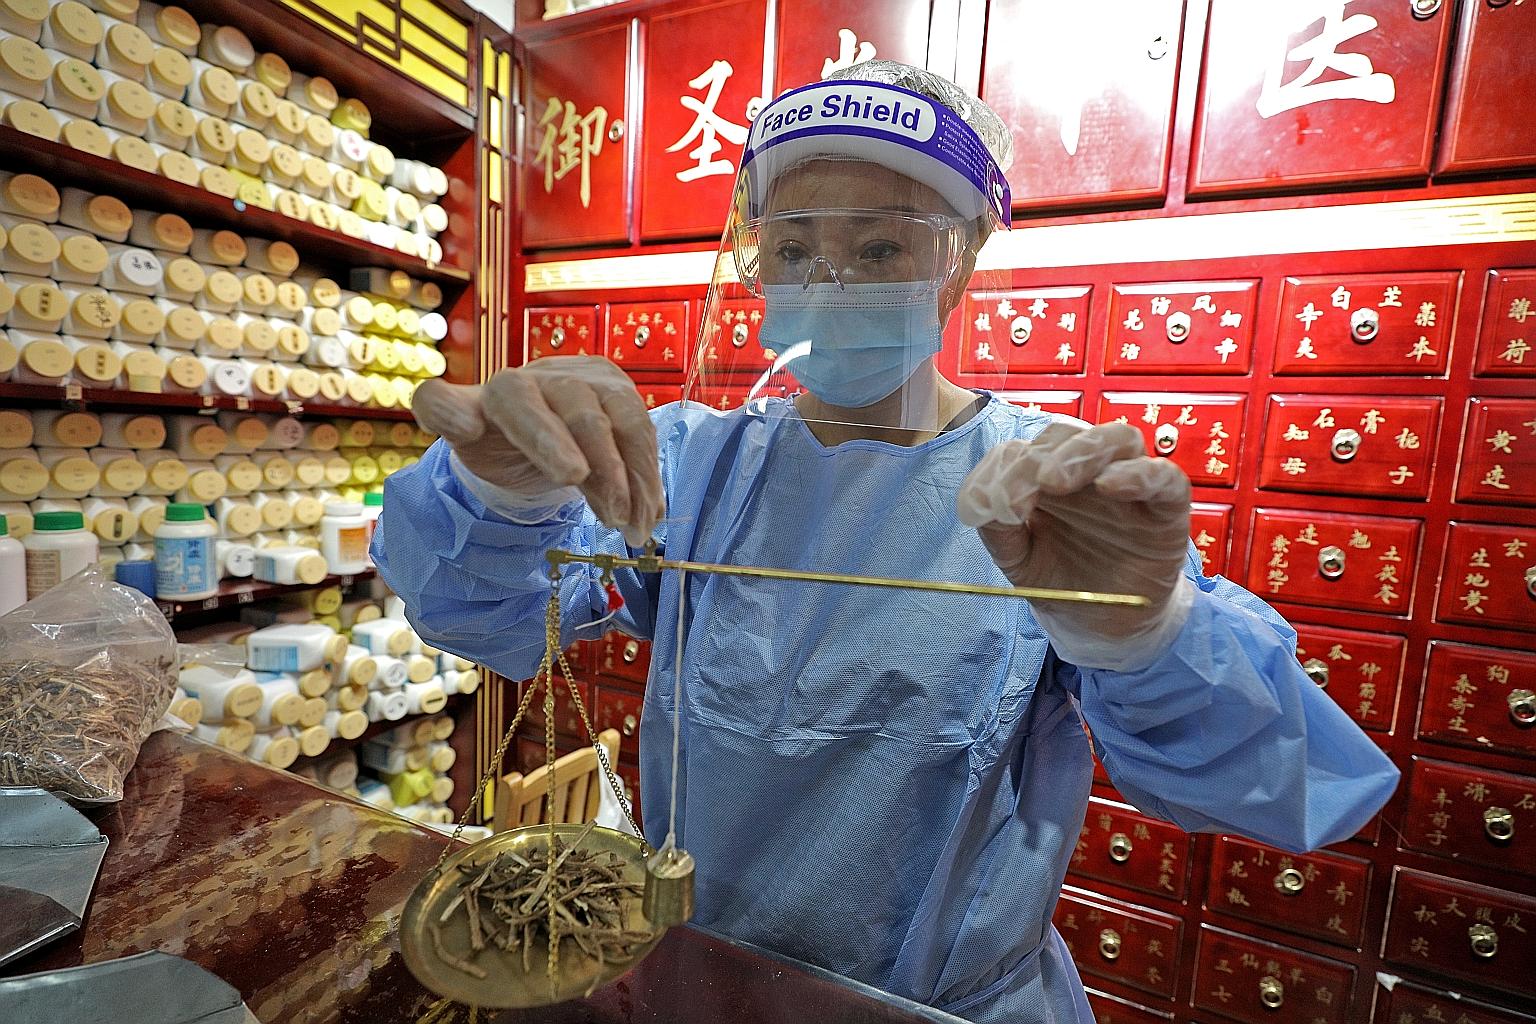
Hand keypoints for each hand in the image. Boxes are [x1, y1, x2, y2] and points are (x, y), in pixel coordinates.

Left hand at [412, 357, 665, 544]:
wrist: (537, 418)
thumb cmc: (498, 435)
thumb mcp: (465, 432)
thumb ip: (447, 415)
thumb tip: (454, 415)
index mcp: (502, 389)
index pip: (513, 402)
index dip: (540, 434)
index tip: (564, 473)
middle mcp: (549, 377)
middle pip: (580, 415)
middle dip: (603, 465)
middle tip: (615, 514)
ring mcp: (591, 380)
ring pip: (622, 420)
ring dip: (635, 477)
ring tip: (636, 525)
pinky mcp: (622, 391)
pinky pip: (644, 431)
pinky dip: (648, 477)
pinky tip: (650, 512)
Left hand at [956, 422, 1192, 670]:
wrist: (1100, 628)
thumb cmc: (1061, 583)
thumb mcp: (1018, 559)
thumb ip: (998, 529)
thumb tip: (982, 501)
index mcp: (1047, 476)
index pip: (1022, 450)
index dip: (1002, 470)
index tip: (990, 505)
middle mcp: (1088, 472)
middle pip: (1066, 435)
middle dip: (1036, 458)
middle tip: (1020, 496)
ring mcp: (1129, 484)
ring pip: (1117, 439)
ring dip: (1081, 452)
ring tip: (1053, 481)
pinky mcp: (1166, 508)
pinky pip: (1164, 477)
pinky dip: (1138, 473)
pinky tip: (1110, 485)